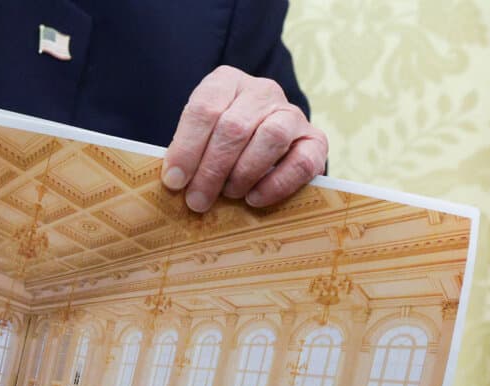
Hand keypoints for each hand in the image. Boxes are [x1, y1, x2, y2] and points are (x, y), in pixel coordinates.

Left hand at [162, 65, 327, 211]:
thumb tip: (175, 181)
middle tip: (197, 200)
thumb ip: (186, 152)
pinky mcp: (315, 140)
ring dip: (243, 174)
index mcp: (226, 81)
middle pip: (234, 127)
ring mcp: (291, 113)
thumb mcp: (198, 138)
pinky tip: (254, 199)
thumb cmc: (218, 145)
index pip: (205, 108)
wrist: (262, 144)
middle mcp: (262, 91)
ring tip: (229, 195)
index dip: (186, 148)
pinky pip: (301, 163)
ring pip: (270, 138)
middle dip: (211, 170)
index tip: (174, 181)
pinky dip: (275, 185)